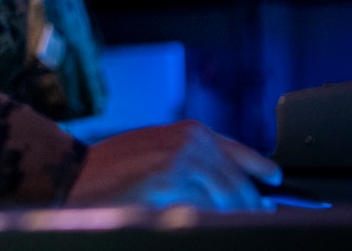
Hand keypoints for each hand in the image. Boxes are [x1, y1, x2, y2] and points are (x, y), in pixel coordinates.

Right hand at [66, 120, 281, 212]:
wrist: (75, 175)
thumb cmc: (113, 170)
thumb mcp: (160, 154)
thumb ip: (194, 163)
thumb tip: (230, 188)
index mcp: (189, 131)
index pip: (239, 151)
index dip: (260, 168)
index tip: (275, 179)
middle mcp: (190, 139)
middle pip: (238, 179)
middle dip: (250, 202)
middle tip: (261, 213)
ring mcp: (182, 158)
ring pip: (225, 195)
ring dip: (232, 212)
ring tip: (240, 219)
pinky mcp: (171, 179)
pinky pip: (204, 207)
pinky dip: (212, 217)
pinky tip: (210, 220)